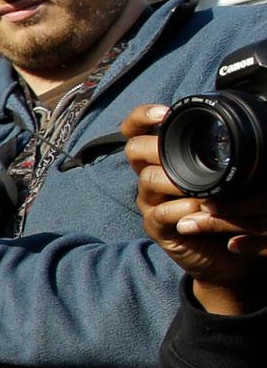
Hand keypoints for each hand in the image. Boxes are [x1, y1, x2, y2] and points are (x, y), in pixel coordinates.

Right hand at [122, 104, 266, 313]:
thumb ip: (214, 155)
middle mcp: (149, 176)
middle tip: (182, 155)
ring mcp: (149, 202)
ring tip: (202, 188)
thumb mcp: (221, 176)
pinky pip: (161, 212)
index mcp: (161, 159)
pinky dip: (184, 208)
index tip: (164, 113)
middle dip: (156, 148)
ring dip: (177, 181)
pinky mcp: (155, 226)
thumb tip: (235, 128)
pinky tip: (202, 209)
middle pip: (134, 149)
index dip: (141, 117)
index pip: (135, 130)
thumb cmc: (225, 209)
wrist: (225, 254)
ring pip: (148, 179)